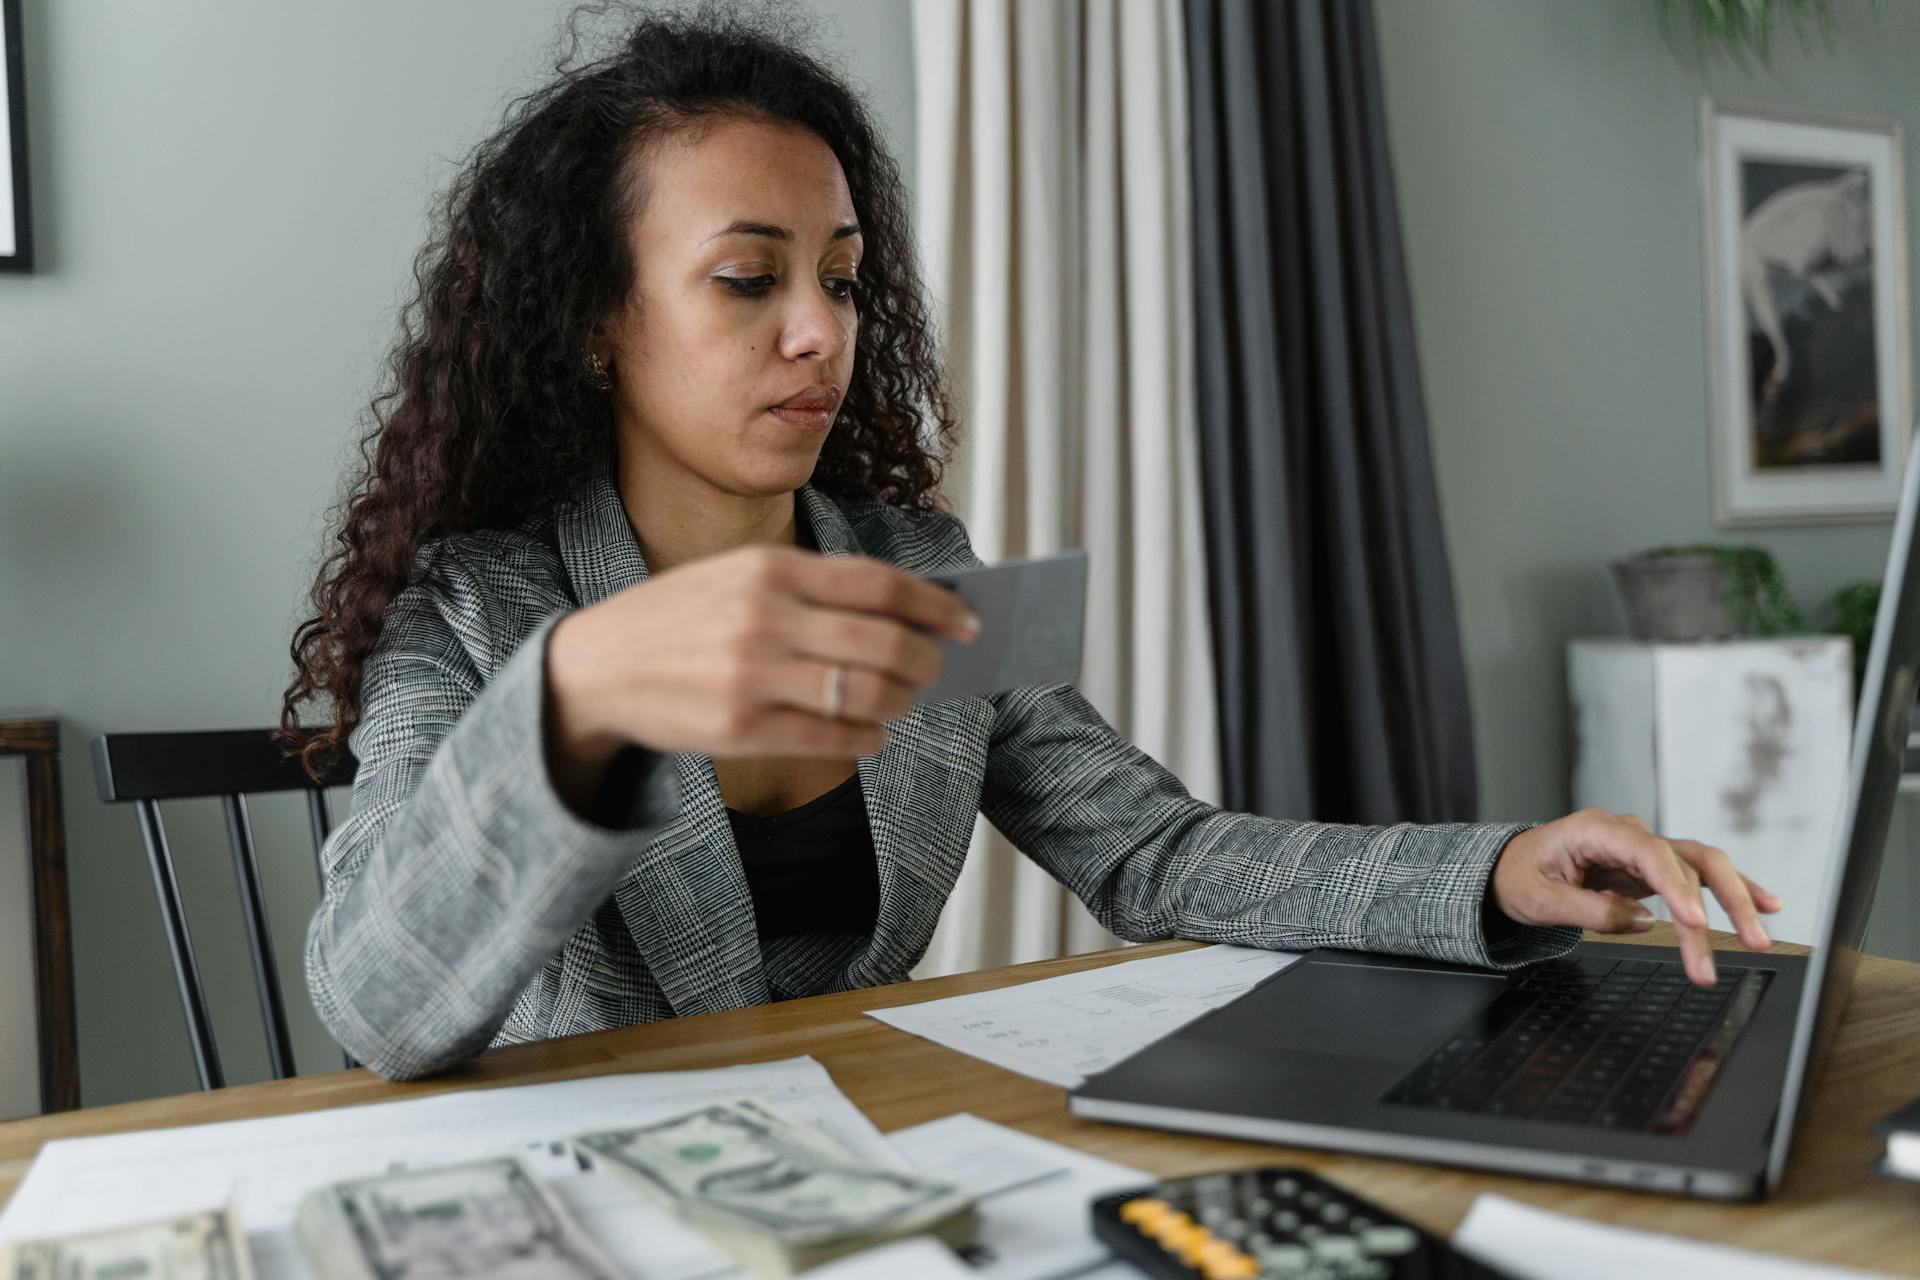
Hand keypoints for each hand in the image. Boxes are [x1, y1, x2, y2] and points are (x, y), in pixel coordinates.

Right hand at [546, 544, 979, 769]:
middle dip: (926, 659)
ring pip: (865, 694)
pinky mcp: (740, 728)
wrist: (596, 666)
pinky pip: (832, 738)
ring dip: (900, 702)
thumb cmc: (681, 618)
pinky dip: (867, 739)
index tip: (966, 620)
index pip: (878, 583)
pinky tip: (871, 733)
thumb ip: (811, 586)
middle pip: (883, 641)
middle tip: (936, 668)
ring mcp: (751, 676)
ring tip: (901, 701)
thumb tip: (902, 607)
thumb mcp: (737, 576)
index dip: (934, 604)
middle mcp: (764, 619)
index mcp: (770, 570)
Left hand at [1489, 808, 1782, 986]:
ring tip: (1759, 938)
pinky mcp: (1653, 870)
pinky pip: (1698, 878)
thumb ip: (1589, 910)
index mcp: (1595, 830)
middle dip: (1723, 900)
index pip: (1649, 854)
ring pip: (1702, 868)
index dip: (1676, 888)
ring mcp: (1644, 849)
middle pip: (1687, 859)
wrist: (1510, 867)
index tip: (1695, 924)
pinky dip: (1730, 891)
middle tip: (1748, 942)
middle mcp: (1627, 833)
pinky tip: (1765, 905)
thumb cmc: (1519, 877)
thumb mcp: (1540, 900)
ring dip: (1734, 902)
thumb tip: (1643, 922)